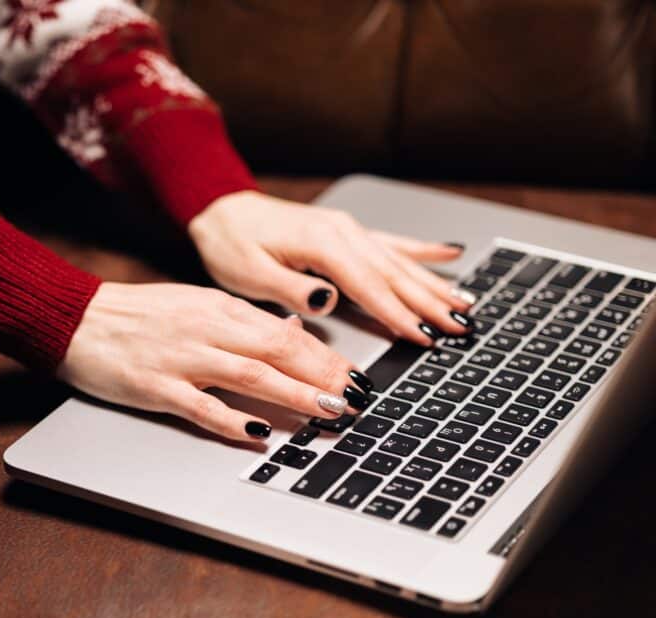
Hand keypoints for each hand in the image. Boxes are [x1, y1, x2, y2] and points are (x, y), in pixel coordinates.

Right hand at [58, 282, 375, 441]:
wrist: (79, 319)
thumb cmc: (137, 314)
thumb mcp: (195, 304)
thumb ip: (241, 322)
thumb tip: (289, 332)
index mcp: (218, 309)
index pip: (283, 333)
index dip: (325, 357)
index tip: (356, 376)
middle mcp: (206, 329)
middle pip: (276, 352)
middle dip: (323, 376)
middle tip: (358, 398)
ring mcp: (181, 359)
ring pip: (249, 376)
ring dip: (294, 395)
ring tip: (328, 412)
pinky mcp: (156, 387)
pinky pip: (201, 406)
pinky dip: (232, 420)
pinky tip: (258, 433)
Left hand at [187, 190, 475, 345]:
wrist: (222, 210)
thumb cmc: (231, 243)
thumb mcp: (250, 274)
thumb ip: (292, 289)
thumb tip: (328, 301)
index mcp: (322, 244)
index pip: (369, 285)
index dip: (398, 313)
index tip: (423, 335)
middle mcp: (342, 232)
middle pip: (394, 273)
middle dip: (430, 302)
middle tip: (461, 327)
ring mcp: (348, 230)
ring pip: (399, 260)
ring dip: (434, 283)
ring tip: (466, 303)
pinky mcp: (346, 232)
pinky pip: (390, 242)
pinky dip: (421, 250)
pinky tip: (450, 254)